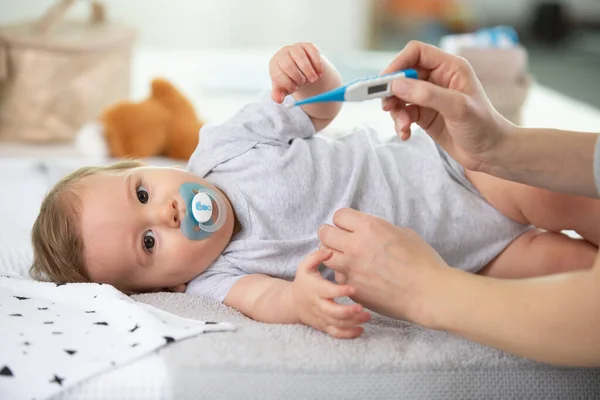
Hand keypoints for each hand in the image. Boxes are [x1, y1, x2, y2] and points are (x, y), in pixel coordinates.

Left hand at [269, 42, 323, 102]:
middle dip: (298, 77)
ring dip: (308, 71)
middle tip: (304, 83)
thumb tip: (278, 99)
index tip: (295, 88)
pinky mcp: (307, 46)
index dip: (288, 84)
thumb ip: (279, 94)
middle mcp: (283, 54)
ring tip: (313, 79)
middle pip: (288, 65)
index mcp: (274, 65)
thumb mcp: (283, 88)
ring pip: (300, 57)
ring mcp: (295, 48)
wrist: (302, 71)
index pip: (278, 75)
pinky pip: (313, 52)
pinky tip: (319, 73)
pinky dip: (317, 64)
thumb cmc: (290, 79)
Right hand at [291, 247, 370, 337]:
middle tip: (362, 308)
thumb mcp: (304, 266)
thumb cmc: (303, 281)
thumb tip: (329, 251)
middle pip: (332, 312)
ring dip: (353, 322)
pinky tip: (361, 329)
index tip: (353, 289)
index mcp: (315, 289)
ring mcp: (321, 317)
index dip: (340, 291)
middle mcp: (318, 305)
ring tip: (367, 316)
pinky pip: (336, 333)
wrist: (293, 303)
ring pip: (337, 324)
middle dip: (348, 312)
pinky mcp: (324, 326)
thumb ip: (316, 257)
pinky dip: (348, 334)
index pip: (328, 291)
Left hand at [318, 208, 449, 325]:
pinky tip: (359, 277)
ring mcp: (351, 269)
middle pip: (325, 233)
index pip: (339, 216)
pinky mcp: (352, 288)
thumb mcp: (404, 233)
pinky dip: (344, 276)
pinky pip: (338, 278)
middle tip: (342, 241)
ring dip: (335, 255)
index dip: (345, 221)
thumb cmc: (423, 262)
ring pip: (326, 256)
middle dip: (332, 235)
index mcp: (369, 227)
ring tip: (348, 259)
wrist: (428, 294)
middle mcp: (355, 246)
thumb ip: (382, 229)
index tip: (351, 227)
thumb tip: (372, 231)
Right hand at [381, 41, 516, 171]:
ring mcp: (430, 97)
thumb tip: (396, 85)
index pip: (416, 53)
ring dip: (396, 112)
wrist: (491, 153)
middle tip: (386, 106)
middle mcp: (438, 79)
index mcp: (450, 67)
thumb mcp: (457, 108)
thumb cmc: (483, 127)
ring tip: (403, 126)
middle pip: (403, 75)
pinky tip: (406, 134)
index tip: (385, 82)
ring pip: (400, 96)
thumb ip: (427, 94)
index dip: (398, 64)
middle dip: (392, 91)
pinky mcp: (425, 115)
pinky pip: (404, 113)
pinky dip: (400, 123)